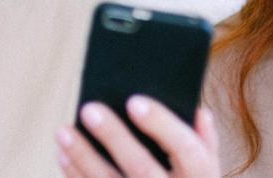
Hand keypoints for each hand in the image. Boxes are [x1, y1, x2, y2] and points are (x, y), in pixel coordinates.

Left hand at [56, 95, 220, 177]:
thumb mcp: (208, 171)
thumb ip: (205, 140)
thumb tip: (196, 109)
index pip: (186, 149)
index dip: (161, 124)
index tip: (134, 101)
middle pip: (142, 167)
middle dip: (114, 137)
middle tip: (90, 109)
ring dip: (83, 157)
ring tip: (64, 131)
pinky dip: (76, 176)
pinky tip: (65, 154)